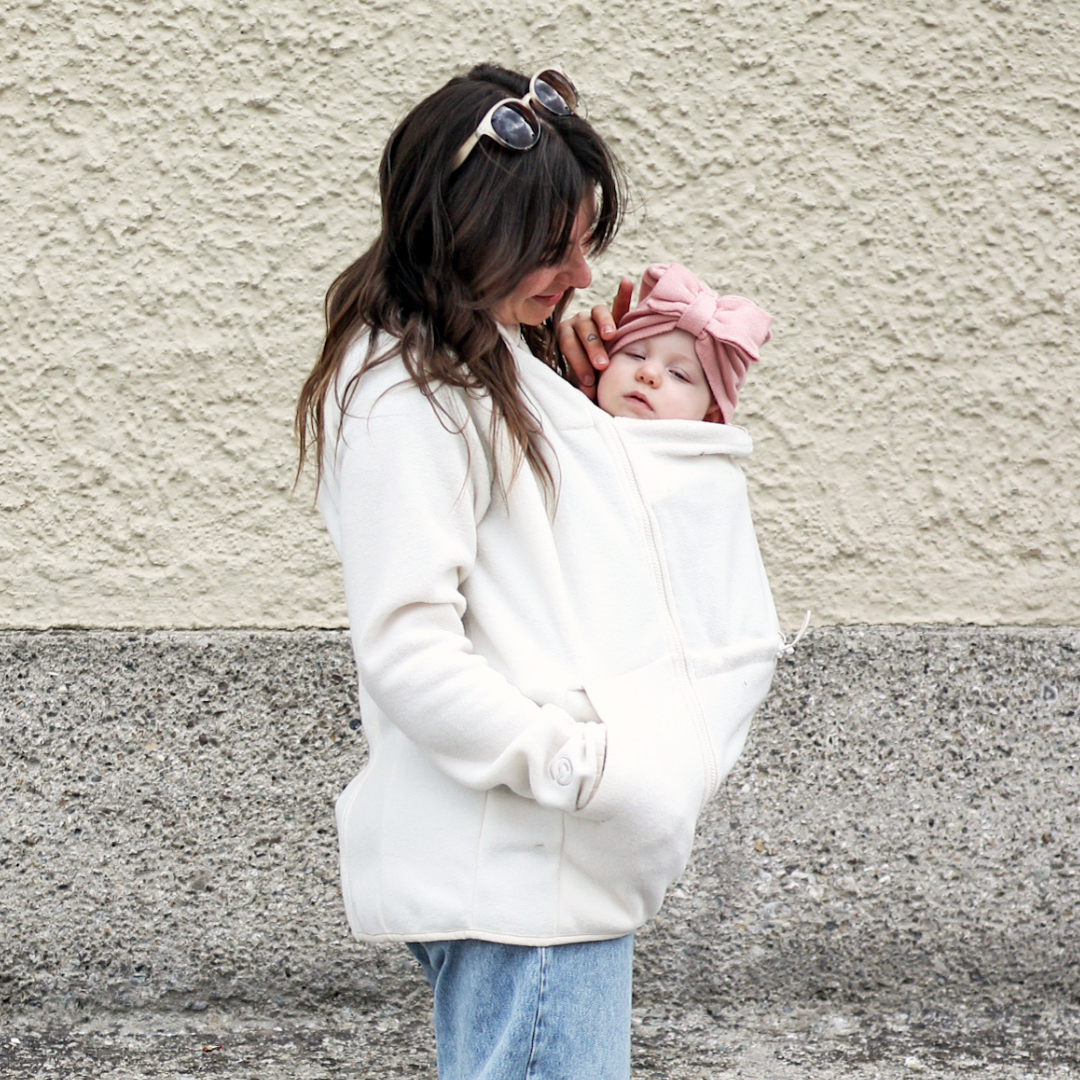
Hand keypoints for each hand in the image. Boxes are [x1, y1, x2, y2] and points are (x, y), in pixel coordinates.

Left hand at [557, 278, 633, 399]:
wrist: (599, 374)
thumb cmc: (589, 380)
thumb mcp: (583, 384)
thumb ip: (584, 386)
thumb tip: (587, 395)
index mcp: (566, 337)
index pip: (568, 343)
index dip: (577, 361)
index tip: (588, 381)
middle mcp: (579, 323)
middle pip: (583, 328)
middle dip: (592, 348)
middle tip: (601, 365)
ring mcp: (596, 318)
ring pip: (598, 314)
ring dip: (604, 324)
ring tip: (610, 336)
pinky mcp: (615, 318)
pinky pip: (619, 305)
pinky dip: (623, 295)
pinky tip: (626, 283)